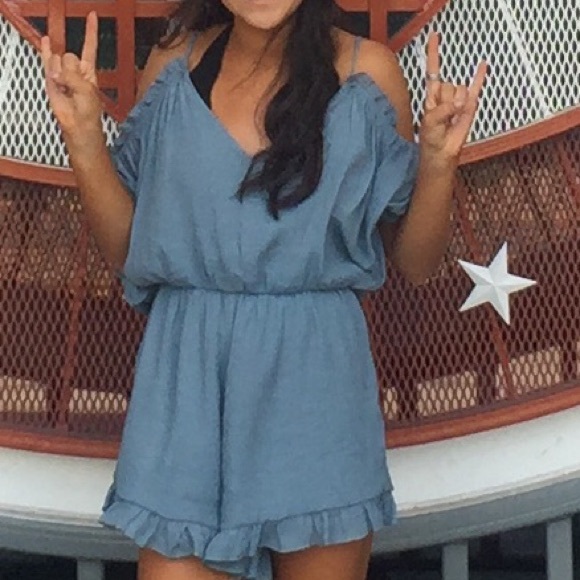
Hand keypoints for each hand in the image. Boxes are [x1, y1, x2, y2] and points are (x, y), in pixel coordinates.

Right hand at [41, 12, 102, 141]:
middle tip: (73, 88)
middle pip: (71, 55)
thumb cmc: (88, 110)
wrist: (77, 124)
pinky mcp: (51, 77)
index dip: (91, 31)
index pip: (90, 46)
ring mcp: (62, 72)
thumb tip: (56, 73)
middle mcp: (76, 69)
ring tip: (65, 90)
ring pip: (59, 61)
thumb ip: (72, 76)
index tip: (92, 15)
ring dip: (60, 75)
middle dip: (71, 70)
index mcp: (89, 71)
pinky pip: (47, 60)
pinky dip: (46, 51)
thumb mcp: (87, 90)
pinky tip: (45, 42)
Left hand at [419, 33, 486, 165]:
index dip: (432, 54)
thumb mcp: (430, 123)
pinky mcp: (469, 106)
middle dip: (447, 99)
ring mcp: (457, 100)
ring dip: (458, 104)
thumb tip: (460, 102)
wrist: (442, 154)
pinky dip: (479, 77)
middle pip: (448, 84)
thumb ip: (443, 110)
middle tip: (444, 117)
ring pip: (461, 90)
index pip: (432, 71)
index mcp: (431, 97)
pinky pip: (475, 88)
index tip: (434, 36)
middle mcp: (444, 95)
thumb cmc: (431, 140)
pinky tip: (483, 65)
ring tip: (453, 119)